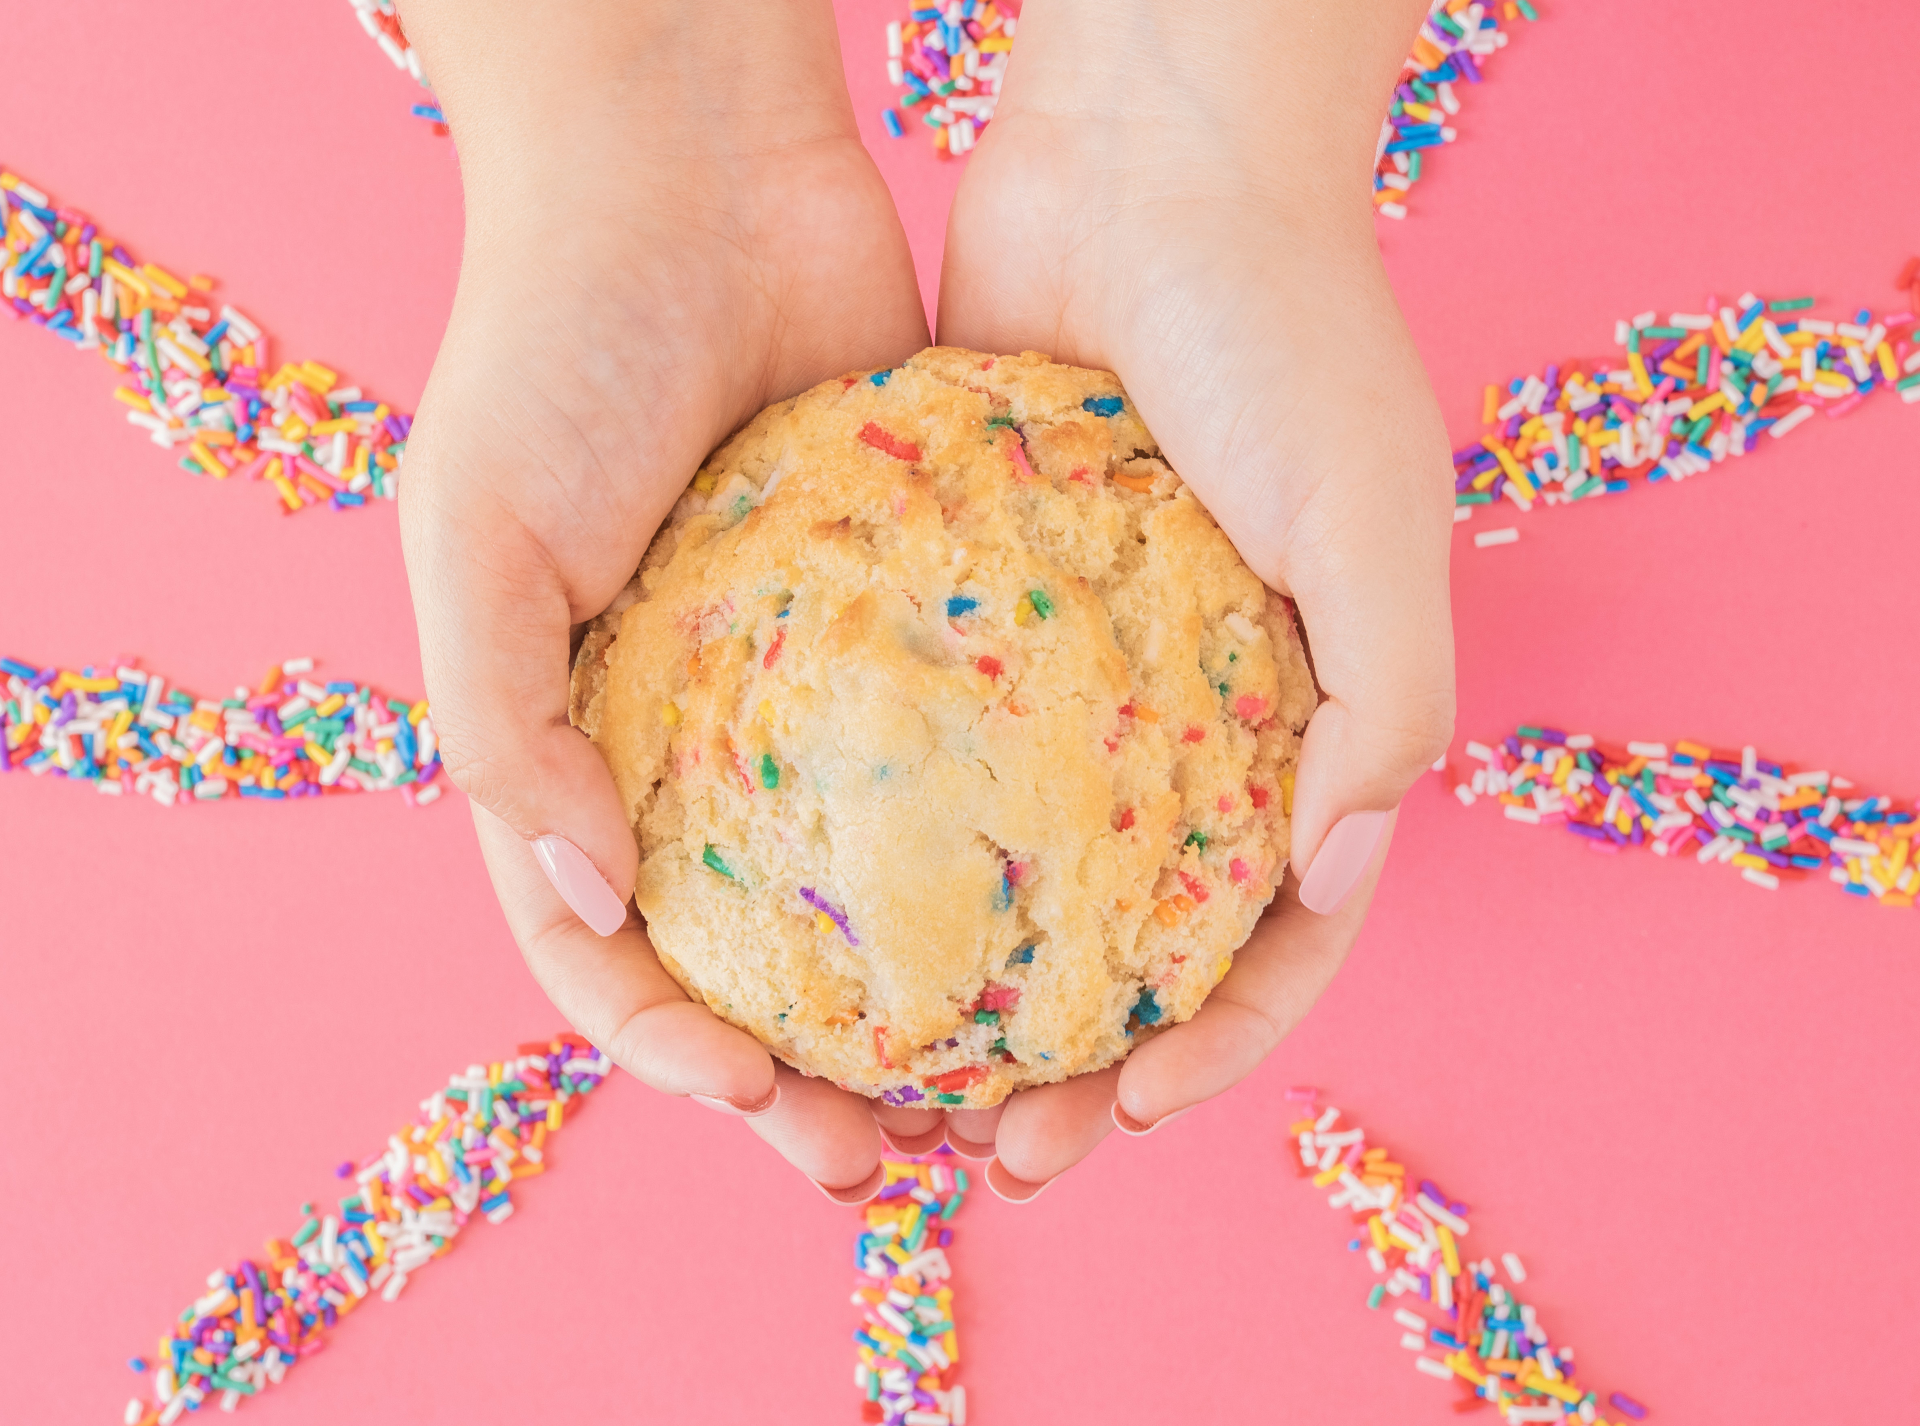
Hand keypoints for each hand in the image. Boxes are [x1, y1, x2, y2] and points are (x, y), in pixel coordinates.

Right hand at [396, 0, 929, 1199]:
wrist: (688, 174)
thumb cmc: (548, 349)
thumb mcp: (472, 536)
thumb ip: (497, 722)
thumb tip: (586, 902)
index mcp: (563, 742)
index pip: (600, 950)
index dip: (668, 1051)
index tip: (764, 1106)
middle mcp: (681, 735)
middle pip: (740, 949)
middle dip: (798, 1071)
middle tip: (885, 1152)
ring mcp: (797, 685)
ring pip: (859, 878)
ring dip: (909, 993)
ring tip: (992, 1076)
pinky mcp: (902, 617)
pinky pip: (952, 752)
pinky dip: (988, 839)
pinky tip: (1057, 908)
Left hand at [935, 0, 1454, 1197]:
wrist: (1148, 161)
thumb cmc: (1288, 332)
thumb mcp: (1376, 521)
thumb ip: (1384, 707)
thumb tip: (1325, 884)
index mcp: (1304, 724)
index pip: (1272, 936)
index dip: (1212, 1047)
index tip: (1117, 1112)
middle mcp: (1191, 717)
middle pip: (1133, 936)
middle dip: (1071, 1058)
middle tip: (984, 1147)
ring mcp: (1078, 673)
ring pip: (1020, 869)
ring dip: (967, 982)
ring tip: (886, 1070)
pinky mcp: (972, 607)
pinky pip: (927, 749)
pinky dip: (890, 837)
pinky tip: (820, 908)